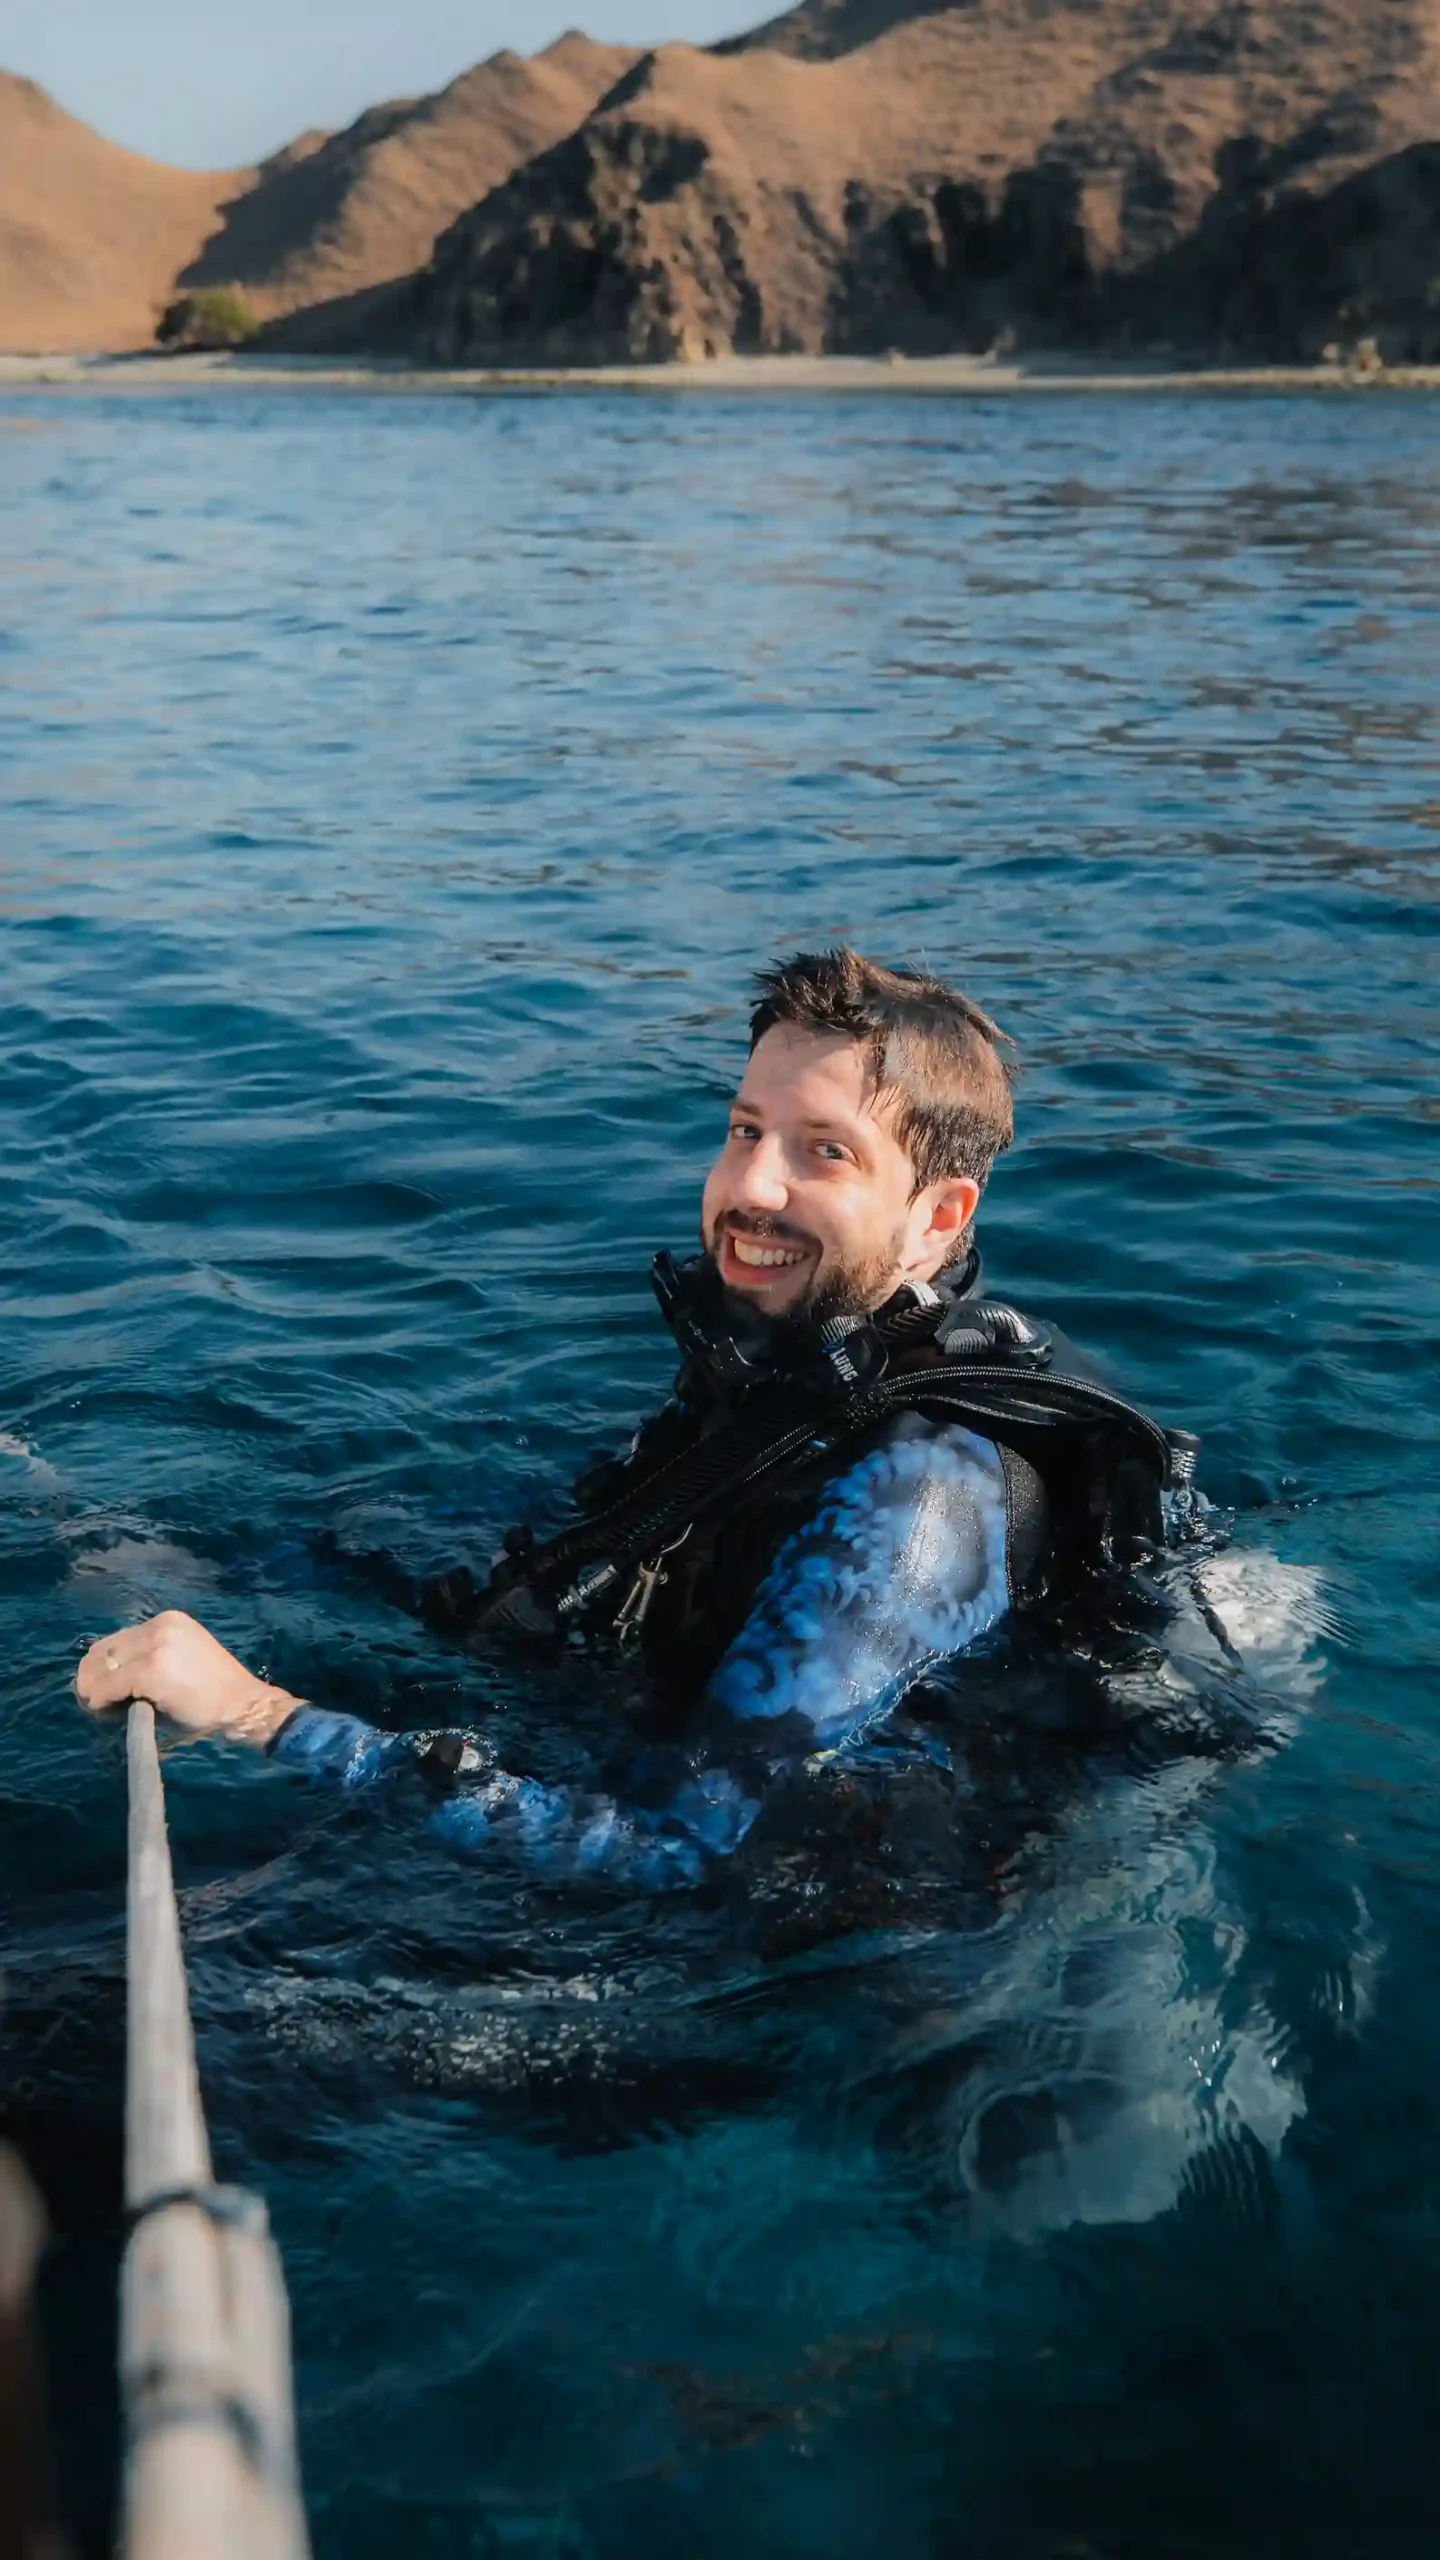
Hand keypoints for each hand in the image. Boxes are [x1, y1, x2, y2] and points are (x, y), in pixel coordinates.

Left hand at [76, 1611, 301, 1748]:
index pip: (116, 1639)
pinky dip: (100, 1700)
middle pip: (104, 1649)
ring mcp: (155, 1647)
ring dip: (93, 1689)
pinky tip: (105, 1711)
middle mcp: (159, 1626)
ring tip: (100, 1708)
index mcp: (168, 1620)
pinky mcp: (150, 1671)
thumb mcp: (181, 1658)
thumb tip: (108, 1676)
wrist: (243, 1705)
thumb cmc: (215, 1691)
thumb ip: (148, 1657)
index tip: (100, 1688)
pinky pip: (109, 1686)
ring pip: (102, 1667)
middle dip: (91, 1677)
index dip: (101, 1666)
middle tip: (94, 1702)